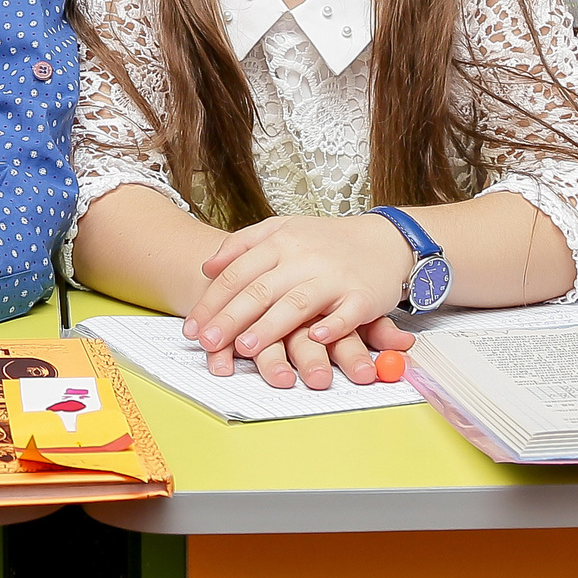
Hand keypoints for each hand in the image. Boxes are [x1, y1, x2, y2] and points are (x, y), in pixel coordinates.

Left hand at [182, 215, 414, 388]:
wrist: (385, 240)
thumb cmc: (325, 242)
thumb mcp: (282, 230)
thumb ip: (243, 245)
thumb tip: (207, 266)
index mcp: (280, 241)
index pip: (238, 273)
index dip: (213, 302)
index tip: (193, 328)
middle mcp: (304, 257)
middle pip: (261, 290)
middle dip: (231, 319)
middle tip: (208, 343)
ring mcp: (334, 277)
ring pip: (297, 302)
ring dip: (271, 326)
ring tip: (246, 348)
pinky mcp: (362, 296)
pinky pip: (346, 313)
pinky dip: (332, 326)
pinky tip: (316, 339)